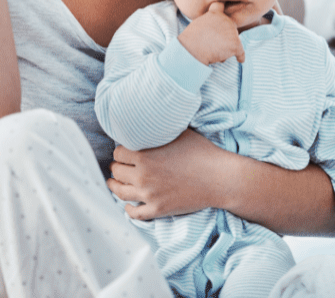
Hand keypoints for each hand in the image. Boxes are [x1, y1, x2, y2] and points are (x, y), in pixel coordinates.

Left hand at [107, 129, 229, 219]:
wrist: (220, 178)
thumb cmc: (201, 151)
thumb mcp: (177, 132)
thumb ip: (157, 130)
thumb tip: (147, 121)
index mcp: (143, 155)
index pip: (118, 153)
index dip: (121, 152)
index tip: (124, 153)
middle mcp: (142, 175)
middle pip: (116, 171)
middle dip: (117, 167)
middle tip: (120, 167)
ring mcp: (149, 194)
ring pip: (120, 191)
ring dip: (115, 186)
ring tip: (114, 183)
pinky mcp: (158, 209)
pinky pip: (135, 213)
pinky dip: (128, 209)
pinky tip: (127, 204)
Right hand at [177, 2, 245, 64]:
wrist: (190, 49)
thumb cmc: (190, 40)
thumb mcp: (198, 25)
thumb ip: (210, 23)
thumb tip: (218, 33)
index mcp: (215, 13)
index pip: (221, 5)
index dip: (224, 5)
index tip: (228, 4)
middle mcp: (225, 20)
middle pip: (230, 28)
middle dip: (226, 36)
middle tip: (213, 44)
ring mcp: (232, 31)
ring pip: (234, 41)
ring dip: (228, 48)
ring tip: (214, 51)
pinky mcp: (235, 44)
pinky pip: (241, 53)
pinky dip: (240, 57)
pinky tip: (239, 60)